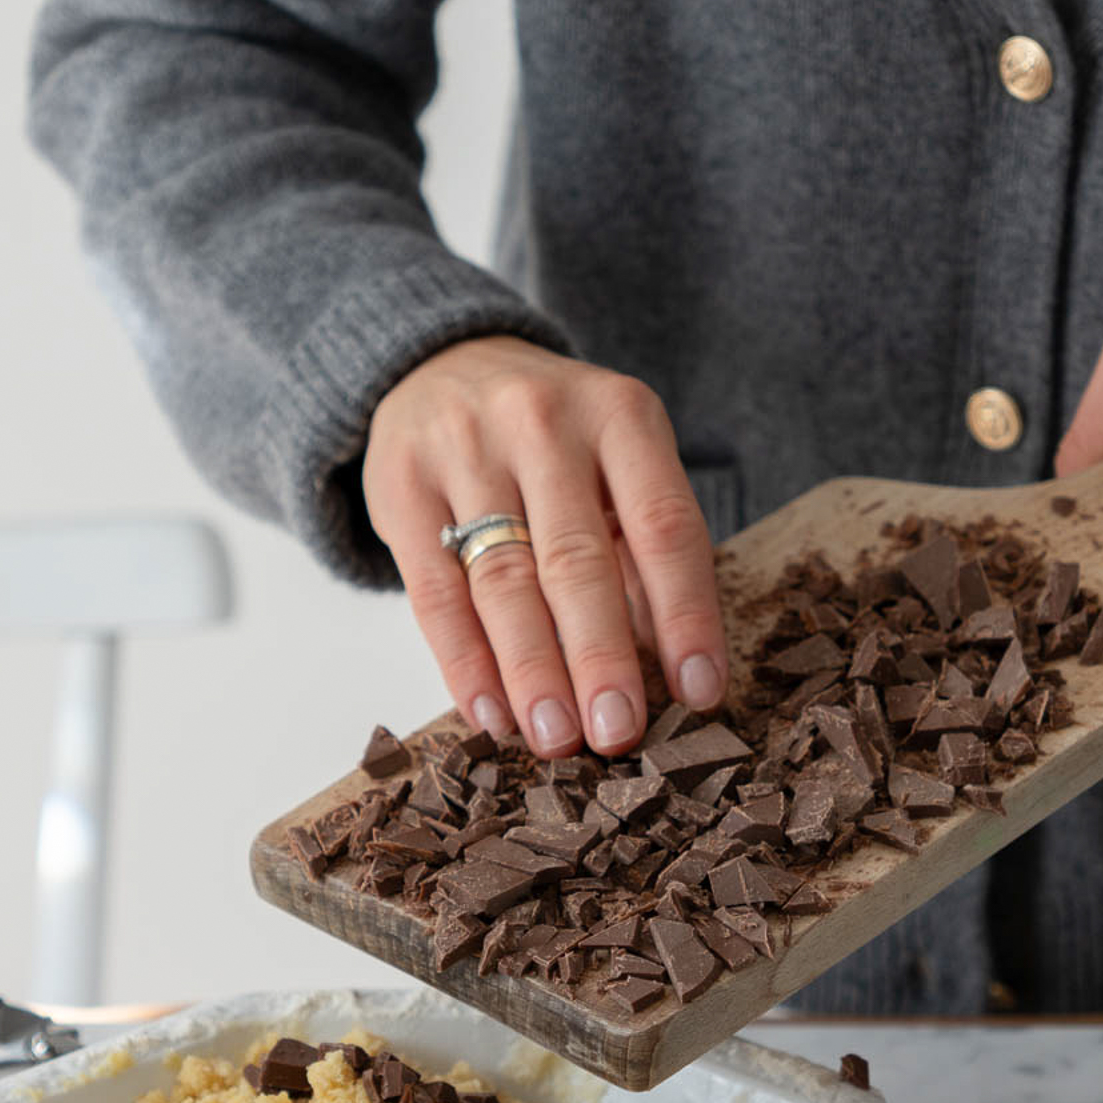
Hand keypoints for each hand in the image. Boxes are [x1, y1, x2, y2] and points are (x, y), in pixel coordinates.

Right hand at [362, 336, 727, 756]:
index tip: (700, 693)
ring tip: (557, 739)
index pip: (663, 527)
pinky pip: (436, 593)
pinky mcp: (402, 488)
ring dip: (533, 672)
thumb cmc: (555, 439)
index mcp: (621, 415)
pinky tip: (492, 714)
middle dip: (601, 656)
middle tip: (619, 733)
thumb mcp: (614, 459)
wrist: (443, 363)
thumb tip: (669, 672)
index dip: (686, 616)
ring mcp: (465, 451)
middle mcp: (543, 424)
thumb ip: (637, 548)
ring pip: (503, 582)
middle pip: (578, 559)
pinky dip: (465, 664)